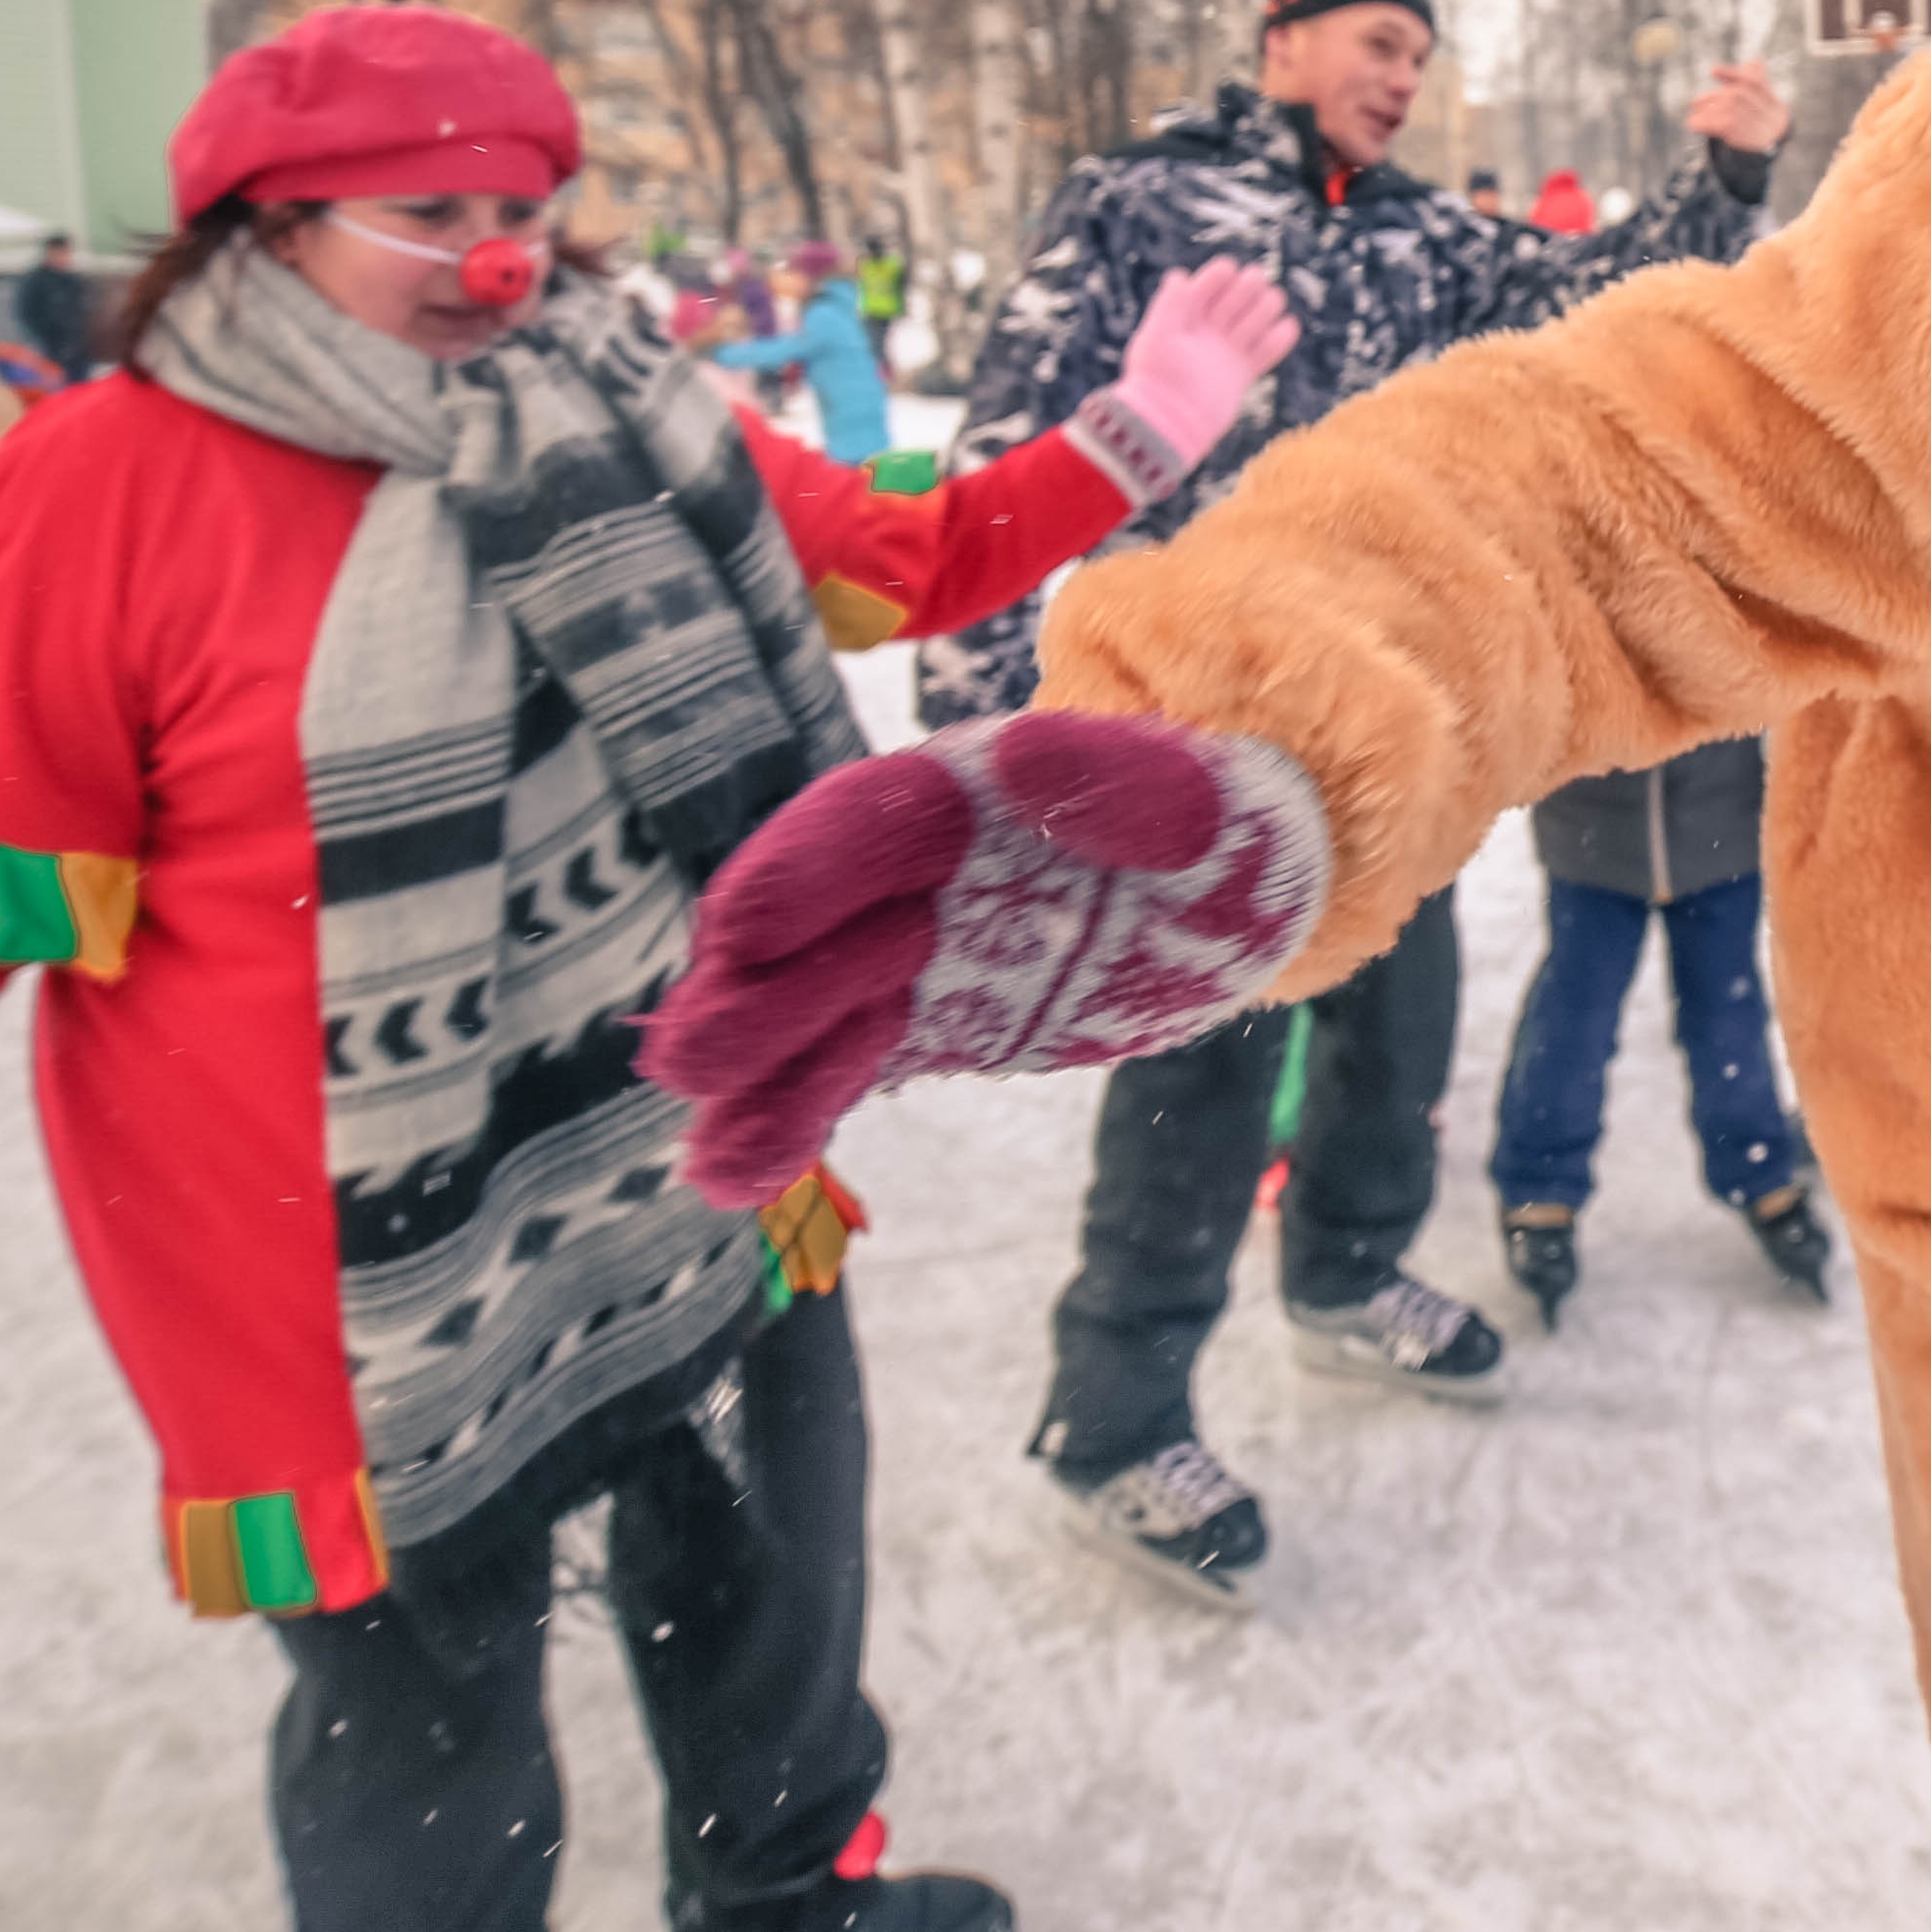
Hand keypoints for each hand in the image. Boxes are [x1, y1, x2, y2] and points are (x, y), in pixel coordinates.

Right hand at [647, 715, 1332, 1207]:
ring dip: (754, 1078)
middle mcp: (910, 872)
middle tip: (696, 1060)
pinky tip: (732, 1174)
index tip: (742, 931)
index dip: (801, 875)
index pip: (865, 823)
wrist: (1234, 889)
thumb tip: (1021, 757)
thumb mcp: (1198, 797)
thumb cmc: (1218, 826)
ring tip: (709, 1146)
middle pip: (807, 927)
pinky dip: (788, 1118)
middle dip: (751, 994)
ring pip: (807, 1012)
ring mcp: (907, 954)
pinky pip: (842, 1070)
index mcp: (962, 794)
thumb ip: (1119, 781)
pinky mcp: (924, 1025)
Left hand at [1100, 261, 1298, 471]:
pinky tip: (1288, 327)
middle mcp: (1208, 329)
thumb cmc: (1157, 381)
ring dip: (1265, 308)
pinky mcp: (1241, 372)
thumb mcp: (1157, 338)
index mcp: (1185, 316)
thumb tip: (1179, 275)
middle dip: (1248, 287)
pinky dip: (1279, 340)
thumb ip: (1170, 306)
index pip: (1209, 284)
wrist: (1170, 425)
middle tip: (1254, 285)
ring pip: (1256, 319)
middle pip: (1238, 296)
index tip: (1228, 271)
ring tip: (1271, 304)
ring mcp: (1226, 350)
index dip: (1220, 275)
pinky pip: (1267, 351)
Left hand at [1683, 61, 1793, 158]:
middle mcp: (1774, 120)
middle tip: (1696, 102)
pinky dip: (1707, 123)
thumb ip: (1756, 86)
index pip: (1756, 84)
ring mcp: (1763, 134)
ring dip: (1707, 110)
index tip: (1712, 70)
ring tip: (1694, 113)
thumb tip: (1756, 62)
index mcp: (1777, 109)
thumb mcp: (1760, 110)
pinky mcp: (1748, 146)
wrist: (1758, 163)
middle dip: (1714, 96)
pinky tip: (1695, 123)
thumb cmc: (1757, 130)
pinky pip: (1725, 128)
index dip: (1733, 74)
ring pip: (1730, 112)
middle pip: (1739, 96)